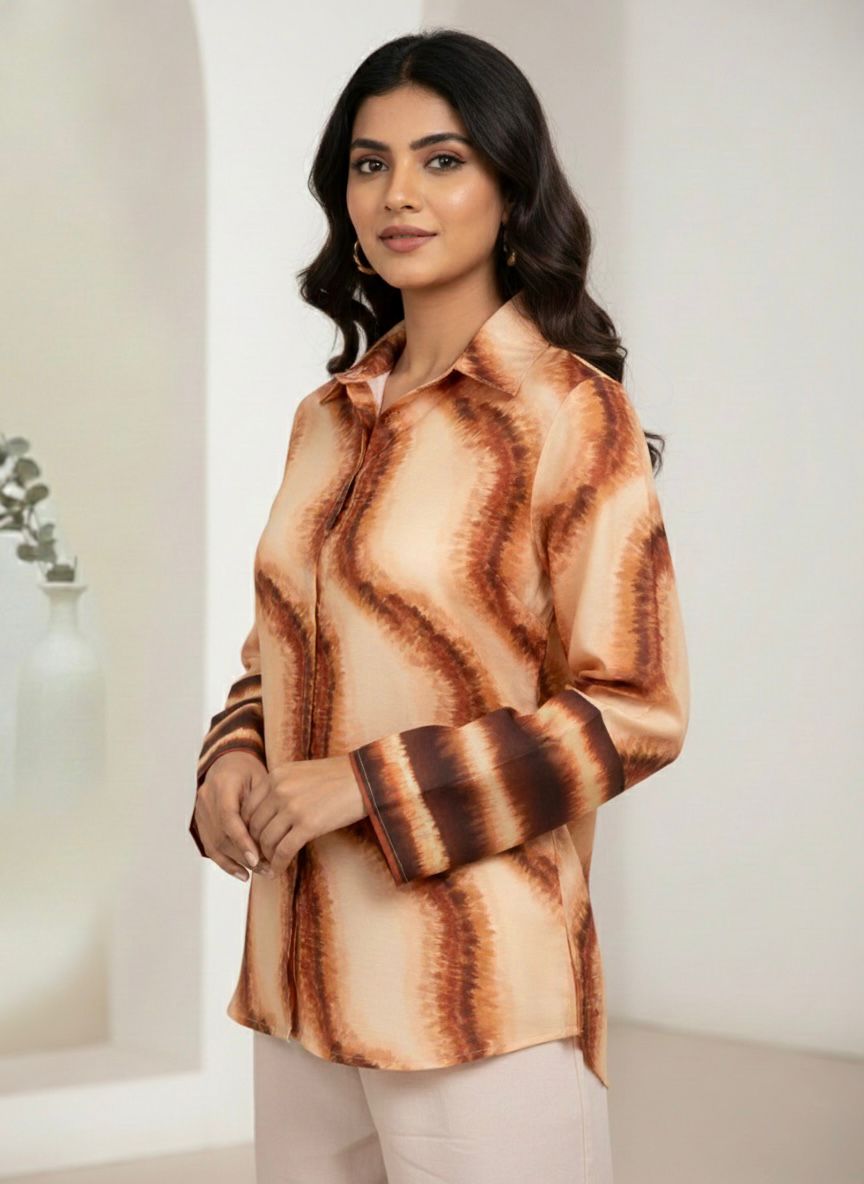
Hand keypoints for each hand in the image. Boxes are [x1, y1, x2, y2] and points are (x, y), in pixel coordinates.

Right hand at [193, 750, 269, 880]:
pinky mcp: (200, 821)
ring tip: (258, 873)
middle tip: (266, 868)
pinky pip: (210, 846)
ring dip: (236, 862)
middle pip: (221, 835)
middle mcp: (206, 798)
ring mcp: (200, 811)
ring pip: (214, 844)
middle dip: (243, 856)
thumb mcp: (261, 779)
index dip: (242, 841)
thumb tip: (272, 837)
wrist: (228, 762)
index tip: (256, 859)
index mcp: (222, 784)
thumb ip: (263, 805)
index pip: (228, 817)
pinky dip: (225, 862)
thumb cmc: (249, 770)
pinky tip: (241, 872)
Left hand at [240, 754, 366, 876]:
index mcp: (275, 776)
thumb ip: (281, 787)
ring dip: (266, 857)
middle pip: (253, 826)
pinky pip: (283, 851)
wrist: (366, 777)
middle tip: (258, 857)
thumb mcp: (301, 773)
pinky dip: (278, 864)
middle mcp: (279, 790)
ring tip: (269, 865)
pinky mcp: (308, 825)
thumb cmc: (337, 776)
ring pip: (266, 840)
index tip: (252, 841)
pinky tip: (278, 870)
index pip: (247, 807)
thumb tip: (266, 812)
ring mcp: (292, 807)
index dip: (246, 829)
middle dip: (254, 845)